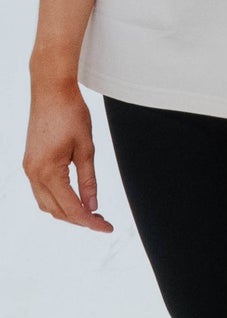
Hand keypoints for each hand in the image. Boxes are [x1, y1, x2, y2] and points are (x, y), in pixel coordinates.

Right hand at [24, 78, 112, 230]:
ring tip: (90, 211)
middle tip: (102, 220)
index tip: (107, 227)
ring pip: (46, 204)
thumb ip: (88, 181)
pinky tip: (73, 197)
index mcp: (48, 171)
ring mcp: (29, 168)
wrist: (51, 90)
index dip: (90, 222)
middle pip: (56, 211)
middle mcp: (33, 173)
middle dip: (79, 219)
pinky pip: (41, 191)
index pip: (71, 208)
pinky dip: (57, 199)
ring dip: (66, 211)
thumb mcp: (86, 148)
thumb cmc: (71, 114)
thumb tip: (92, 207)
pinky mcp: (29, 162)